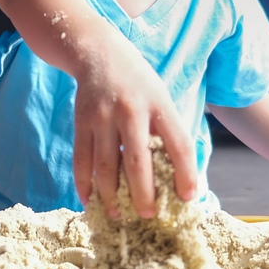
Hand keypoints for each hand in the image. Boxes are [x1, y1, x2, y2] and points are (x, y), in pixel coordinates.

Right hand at [71, 55, 198, 219]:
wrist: (99, 52)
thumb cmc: (138, 82)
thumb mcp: (162, 99)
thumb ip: (168, 132)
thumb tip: (179, 177)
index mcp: (159, 105)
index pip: (179, 145)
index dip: (186, 175)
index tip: (187, 198)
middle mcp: (131, 111)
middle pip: (137, 161)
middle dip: (143, 194)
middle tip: (147, 215)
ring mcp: (102, 117)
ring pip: (105, 165)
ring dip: (111, 196)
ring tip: (118, 215)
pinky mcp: (81, 122)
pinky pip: (81, 159)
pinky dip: (84, 184)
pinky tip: (90, 200)